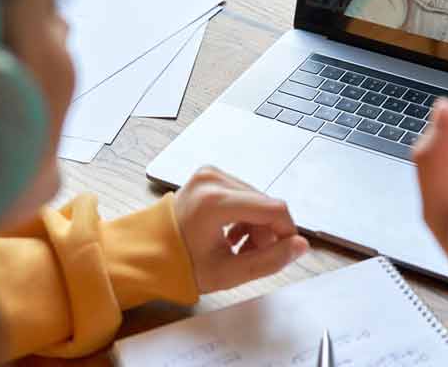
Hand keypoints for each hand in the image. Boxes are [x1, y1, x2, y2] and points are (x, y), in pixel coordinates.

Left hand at [174, 166, 308, 293]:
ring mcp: (209, 174)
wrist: (148, 253)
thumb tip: (300, 246)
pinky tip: (232, 233)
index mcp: (214, 202)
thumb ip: (270, 260)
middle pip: (265, 203)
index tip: (285, 250)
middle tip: (250, 254)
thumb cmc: (182, 265)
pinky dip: (245, 214)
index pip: (274, 208)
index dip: (287, 231)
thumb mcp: (229, 273)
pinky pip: (242, 193)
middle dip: (267, 231)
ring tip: (238, 246)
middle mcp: (212, 180)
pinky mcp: (209, 175)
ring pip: (256, 199)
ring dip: (256, 224)